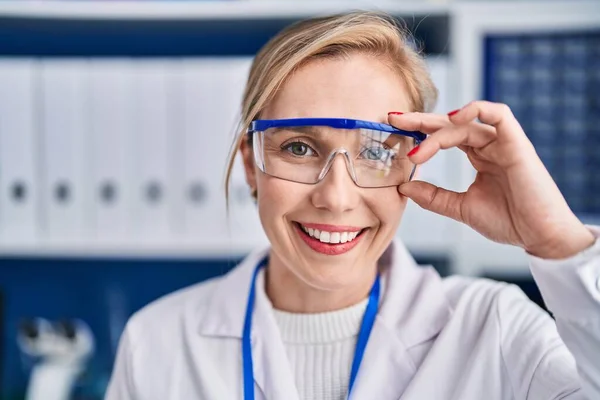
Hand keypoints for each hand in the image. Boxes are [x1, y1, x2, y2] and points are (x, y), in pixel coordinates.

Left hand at [389, 101, 594, 259]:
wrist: (539, 237)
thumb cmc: (508, 221)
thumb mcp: (460, 208)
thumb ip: (433, 197)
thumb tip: (403, 187)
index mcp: (478, 156)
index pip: (444, 135)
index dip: (419, 130)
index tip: (393, 131)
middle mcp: (489, 145)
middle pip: (449, 123)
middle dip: (419, 120)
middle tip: (392, 120)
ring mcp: (503, 142)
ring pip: (465, 123)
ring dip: (437, 133)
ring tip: (417, 153)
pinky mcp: (517, 143)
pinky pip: (498, 114)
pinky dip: (476, 110)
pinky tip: (452, 119)